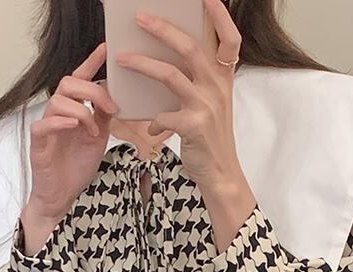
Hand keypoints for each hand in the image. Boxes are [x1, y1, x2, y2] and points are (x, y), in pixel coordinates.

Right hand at [22, 43, 117, 248]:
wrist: (62, 197)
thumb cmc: (76, 167)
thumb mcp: (98, 138)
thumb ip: (103, 116)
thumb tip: (113, 96)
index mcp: (73, 110)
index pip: (79, 79)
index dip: (91, 62)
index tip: (105, 49)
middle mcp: (58, 114)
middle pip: (68, 84)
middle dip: (92, 90)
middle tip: (110, 107)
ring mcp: (47, 127)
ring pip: (58, 101)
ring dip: (81, 112)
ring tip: (93, 131)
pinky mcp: (38, 143)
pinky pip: (44, 125)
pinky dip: (60, 122)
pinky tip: (75, 126)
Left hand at [116, 0, 254, 238]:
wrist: (220, 174)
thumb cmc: (210, 136)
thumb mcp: (211, 102)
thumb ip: (197, 79)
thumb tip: (167, 56)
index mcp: (224, 77)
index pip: (230, 38)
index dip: (220, 14)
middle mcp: (218, 87)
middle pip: (190, 47)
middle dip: (163, 29)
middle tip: (139, 18)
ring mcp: (206, 106)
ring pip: (170, 74)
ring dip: (143, 63)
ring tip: (122, 57)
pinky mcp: (193, 127)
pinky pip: (163, 115)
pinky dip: (152, 119)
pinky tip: (147, 124)